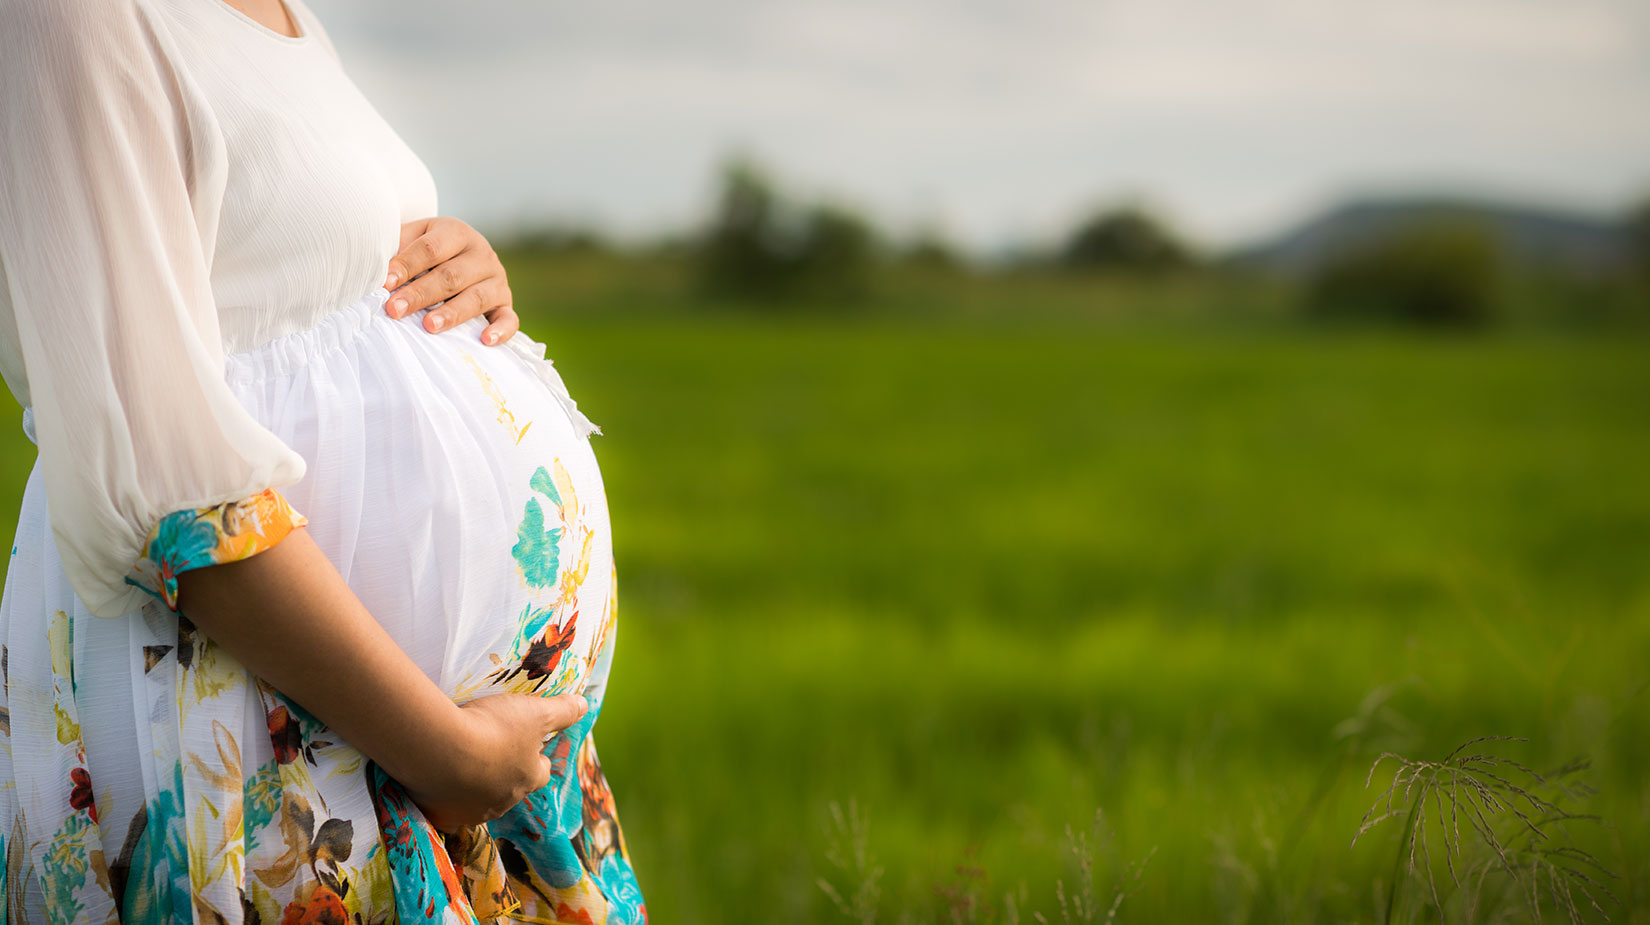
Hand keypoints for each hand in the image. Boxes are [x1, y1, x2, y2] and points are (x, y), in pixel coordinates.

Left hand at [383, 216, 519, 345]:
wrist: (462, 255)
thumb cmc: (428, 251)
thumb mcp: (412, 239)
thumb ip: (395, 249)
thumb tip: (372, 271)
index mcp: (456, 233)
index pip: (431, 248)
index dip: (407, 265)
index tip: (385, 283)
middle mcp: (481, 254)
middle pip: (452, 275)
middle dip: (421, 294)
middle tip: (395, 310)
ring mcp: (497, 280)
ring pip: (477, 297)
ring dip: (452, 313)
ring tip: (428, 327)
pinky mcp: (505, 304)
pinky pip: (509, 319)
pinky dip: (500, 331)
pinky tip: (485, 341)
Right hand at [402, 691, 587, 830]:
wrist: (439, 748)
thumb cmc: (494, 728)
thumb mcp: (535, 712)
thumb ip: (562, 710)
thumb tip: (584, 706)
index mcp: (529, 779)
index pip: (541, 771)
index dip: (536, 755)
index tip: (527, 741)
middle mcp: (505, 802)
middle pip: (510, 788)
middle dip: (504, 771)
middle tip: (489, 747)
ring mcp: (472, 812)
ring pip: (479, 800)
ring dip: (475, 784)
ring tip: (460, 760)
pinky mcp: (443, 816)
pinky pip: (448, 809)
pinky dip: (446, 797)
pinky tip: (438, 779)